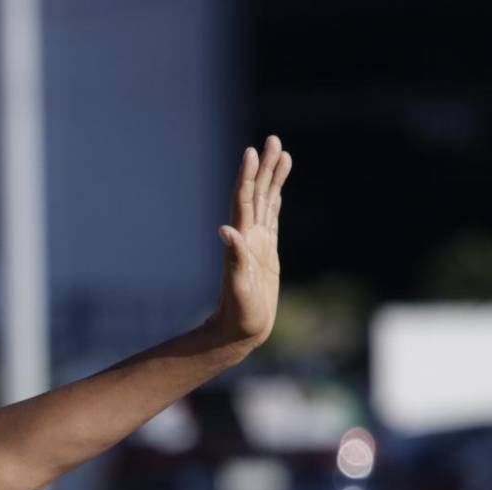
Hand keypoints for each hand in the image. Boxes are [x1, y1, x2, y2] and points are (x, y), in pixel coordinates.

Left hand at [207, 134, 290, 352]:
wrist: (239, 330)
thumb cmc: (239, 314)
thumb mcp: (237, 288)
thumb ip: (233, 259)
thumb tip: (225, 231)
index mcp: (242, 241)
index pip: (245, 201)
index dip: (248, 176)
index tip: (252, 152)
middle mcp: (248, 237)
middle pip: (257, 194)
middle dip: (265, 167)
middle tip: (273, 139)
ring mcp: (258, 243)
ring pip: (267, 202)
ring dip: (272, 178)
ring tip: (282, 152)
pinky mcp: (267, 252)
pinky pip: (272, 219)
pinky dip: (276, 200)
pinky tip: (278, 189)